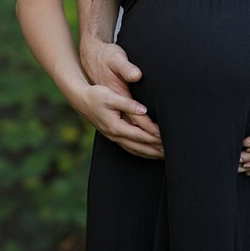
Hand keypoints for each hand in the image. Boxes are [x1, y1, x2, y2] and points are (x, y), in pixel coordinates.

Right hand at [79, 36, 162, 157]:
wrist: (79, 99)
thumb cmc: (95, 95)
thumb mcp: (110, 96)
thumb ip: (128, 103)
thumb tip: (143, 110)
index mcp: (115, 126)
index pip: (139, 135)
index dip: (154, 137)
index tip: (167, 138)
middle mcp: (114, 134)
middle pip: (138, 147)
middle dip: (154, 150)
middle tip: (171, 152)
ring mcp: (113, 136)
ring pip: (134, 149)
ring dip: (149, 153)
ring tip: (163, 155)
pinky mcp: (112, 134)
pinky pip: (129, 147)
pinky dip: (140, 151)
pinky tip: (147, 151)